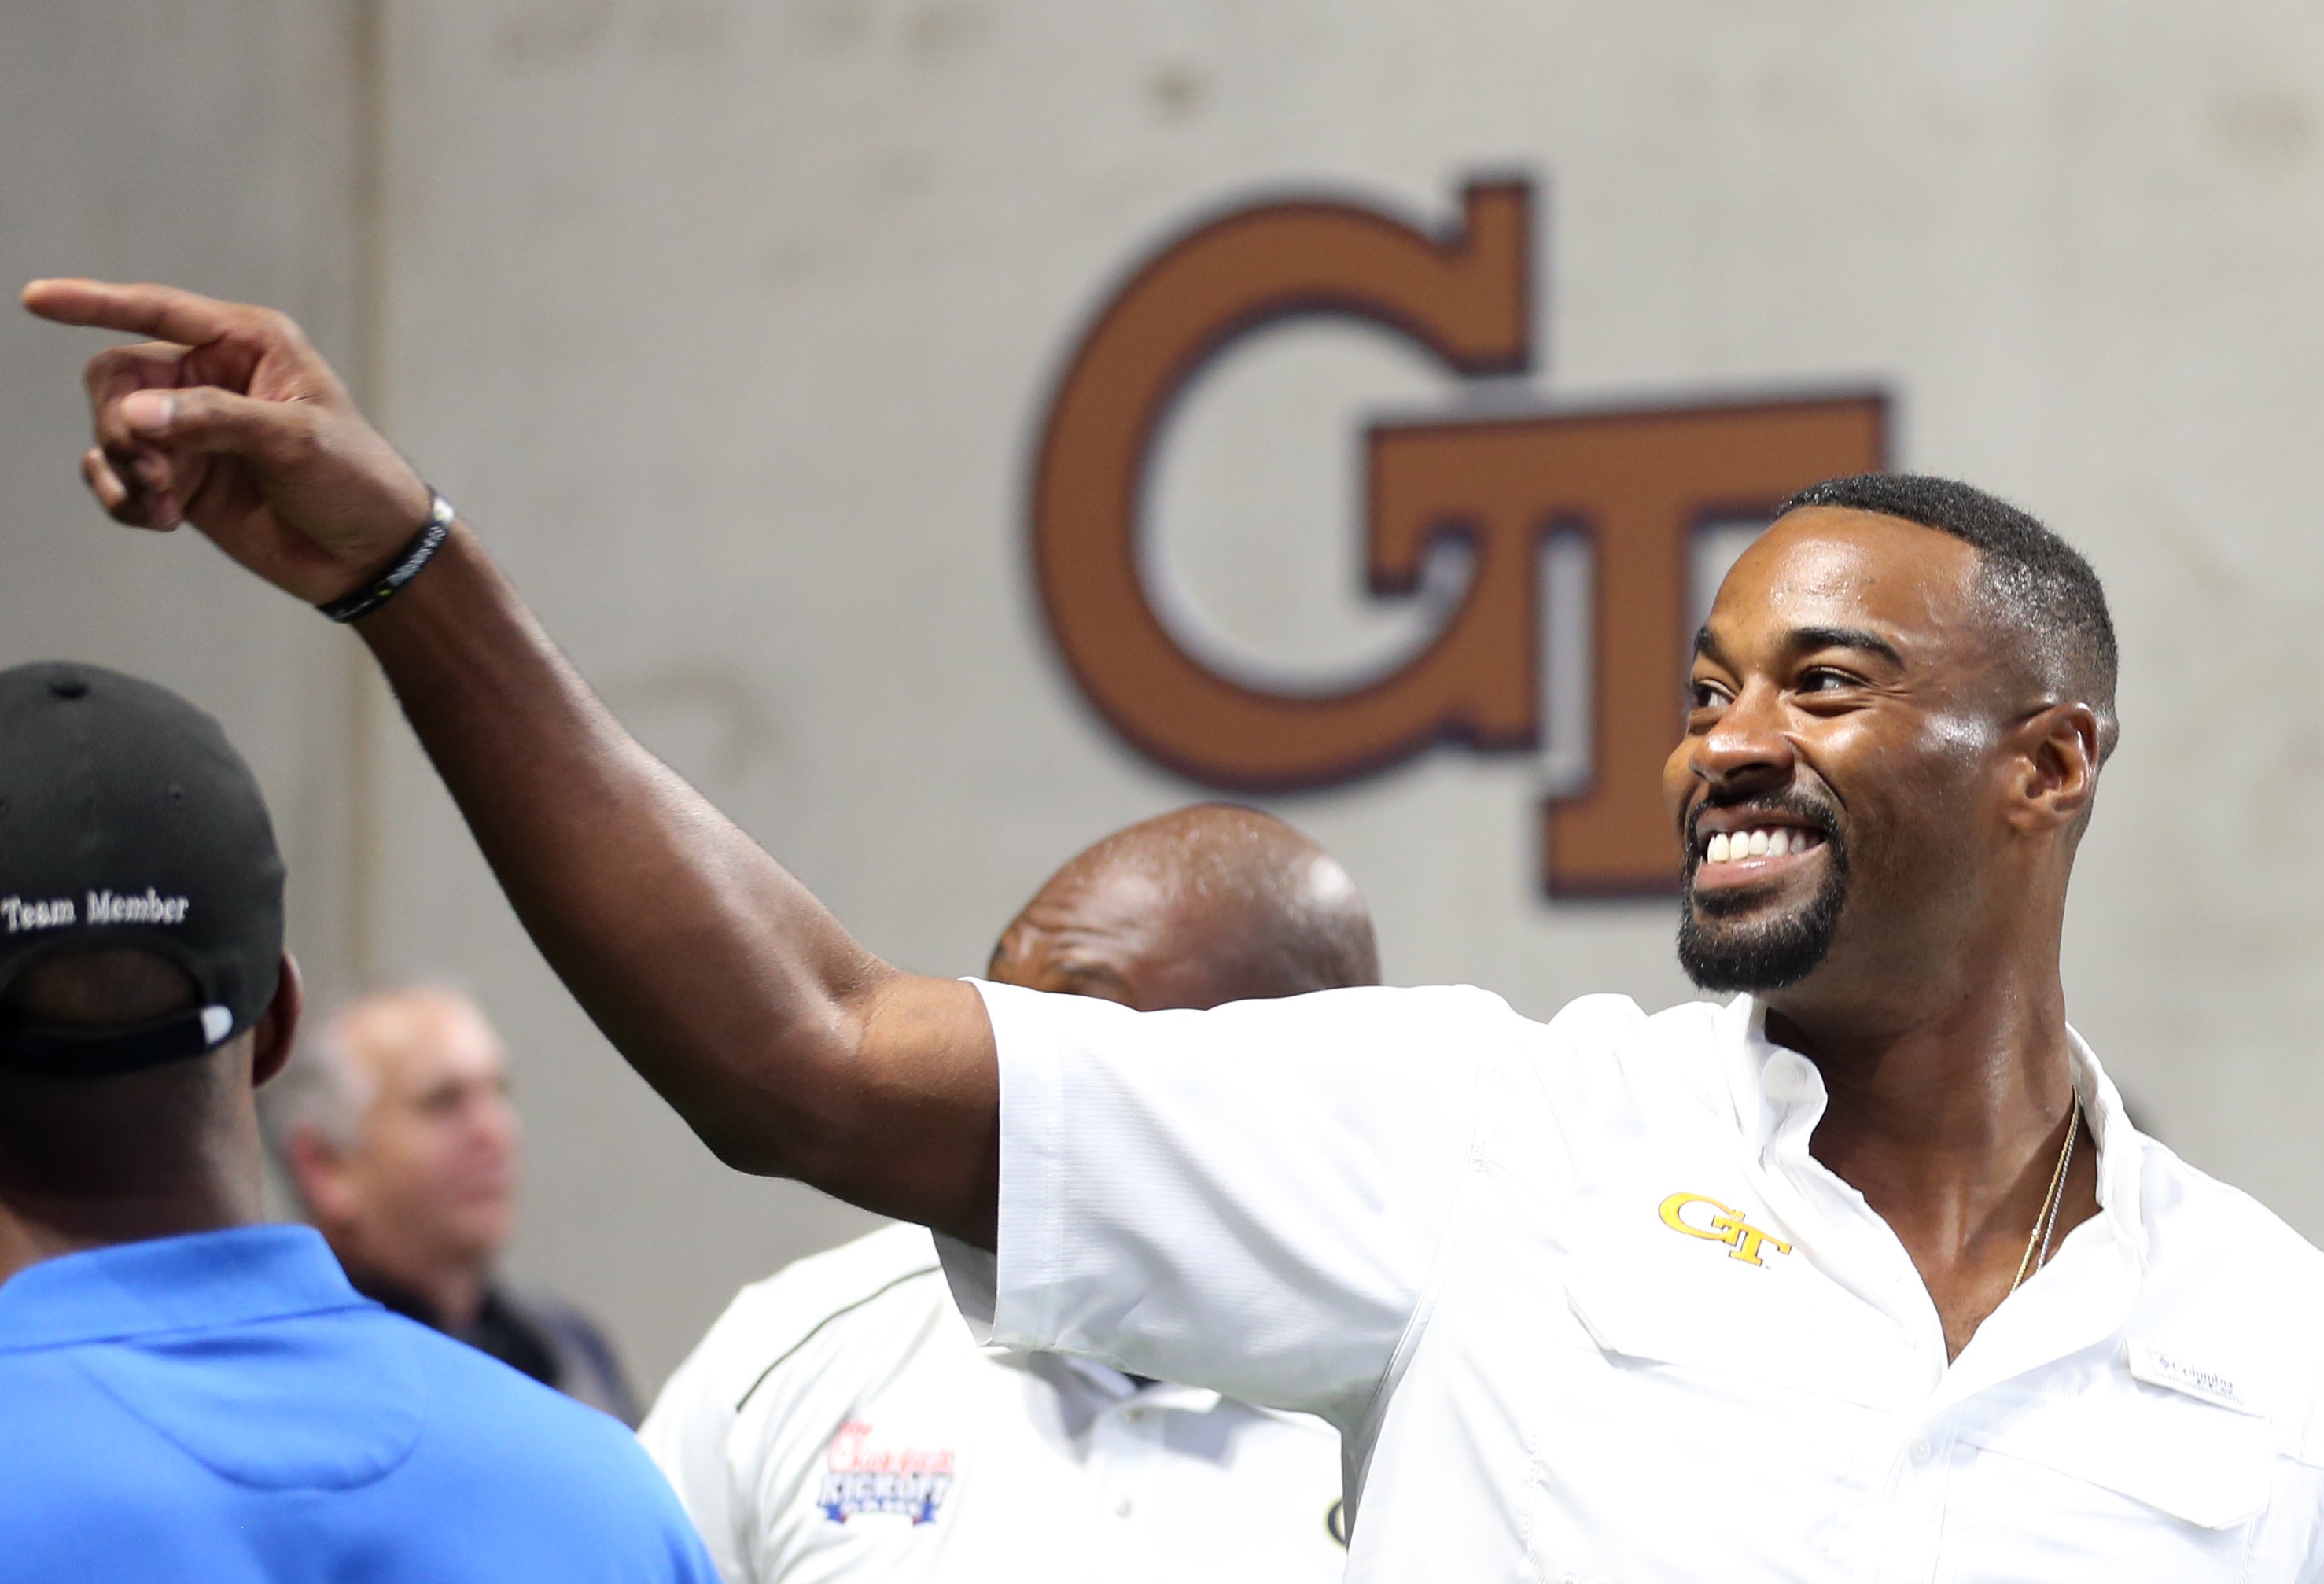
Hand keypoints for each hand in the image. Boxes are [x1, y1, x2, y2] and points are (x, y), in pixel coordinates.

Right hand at [21, 279, 434, 604]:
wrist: (369, 555)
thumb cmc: (352, 480)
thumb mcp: (295, 441)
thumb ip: (215, 420)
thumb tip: (134, 413)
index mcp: (247, 344)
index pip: (156, 309)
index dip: (94, 303)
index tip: (35, 299)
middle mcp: (211, 377)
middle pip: (115, 377)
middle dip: (119, 424)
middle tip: (155, 471)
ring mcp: (191, 429)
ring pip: (110, 427)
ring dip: (124, 467)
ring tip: (165, 503)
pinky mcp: (180, 477)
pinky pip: (116, 474)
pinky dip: (123, 498)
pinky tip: (158, 520)